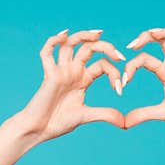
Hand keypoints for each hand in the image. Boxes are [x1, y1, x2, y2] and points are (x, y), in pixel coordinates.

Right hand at [17, 28, 126, 144]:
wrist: (40, 130)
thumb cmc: (59, 122)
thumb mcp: (86, 116)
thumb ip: (104, 114)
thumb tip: (124, 122)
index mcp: (83, 79)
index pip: (102, 65)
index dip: (114, 73)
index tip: (119, 89)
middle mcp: (72, 71)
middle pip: (89, 48)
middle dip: (105, 47)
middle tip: (119, 56)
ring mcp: (60, 70)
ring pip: (70, 44)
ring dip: (83, 35)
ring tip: (98, 34)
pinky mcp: (49, 74)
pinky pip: (47, 52)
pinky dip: (53, 41)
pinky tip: (64, 35)